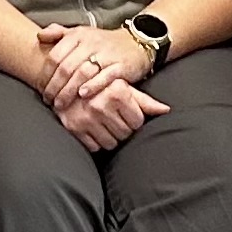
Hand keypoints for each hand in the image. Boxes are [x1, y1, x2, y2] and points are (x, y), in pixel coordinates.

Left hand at [34, 21, 149, 105]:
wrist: (136, 42)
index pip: (55, 56)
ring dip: (68, 90)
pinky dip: (92, 86)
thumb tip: (39, 37)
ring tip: (61, 103)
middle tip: (49, 100)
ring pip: (82, 73)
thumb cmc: (103, 42)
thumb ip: (59, 33)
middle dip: (54, 87)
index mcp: (78, 35)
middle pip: (66, 67)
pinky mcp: (121, 66)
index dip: (45, 74)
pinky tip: (83, 95)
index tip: (41, 88)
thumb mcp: (81, 33)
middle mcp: (91, 43)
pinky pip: (104, 77)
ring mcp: (106, 54)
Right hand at [55, 79, 169, 151]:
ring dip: (110, 136)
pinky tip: (93, 128)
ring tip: (103, 123)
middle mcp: (101, 104)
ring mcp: (86, 117)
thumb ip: (145, 101)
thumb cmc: (101, 86)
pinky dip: (95, 141)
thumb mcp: (124, 88)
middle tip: (113, 118)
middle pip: (125, 134)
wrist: (65, 84)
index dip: (133, 119)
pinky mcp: (74, 128)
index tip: (125, 112)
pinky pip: (94, 146)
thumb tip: (166, 110)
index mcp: (116, 92)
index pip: (137, 122)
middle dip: (122, 128)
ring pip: (111, 143)